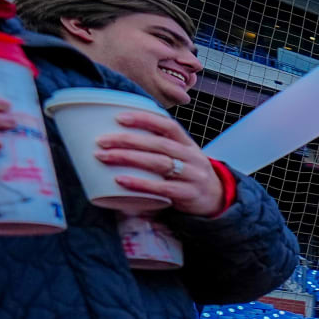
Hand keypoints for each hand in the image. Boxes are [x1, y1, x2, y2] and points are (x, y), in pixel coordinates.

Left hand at [95, 111, 226, 216]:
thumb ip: (160, 146)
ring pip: (159, 163)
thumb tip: (120, 136)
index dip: (145, 119)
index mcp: (188, 144)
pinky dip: (140, 183)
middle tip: (102, 141)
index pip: (168, 126)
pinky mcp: (189, 194)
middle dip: (128, 140)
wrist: (217, 200)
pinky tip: (120, 180)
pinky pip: (162, 188)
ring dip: (129, 158)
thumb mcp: (182, 157)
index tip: (119, 117)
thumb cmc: (189, 176)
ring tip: (104, 157)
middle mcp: (192, 157)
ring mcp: (193, 176)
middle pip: (159, 144)